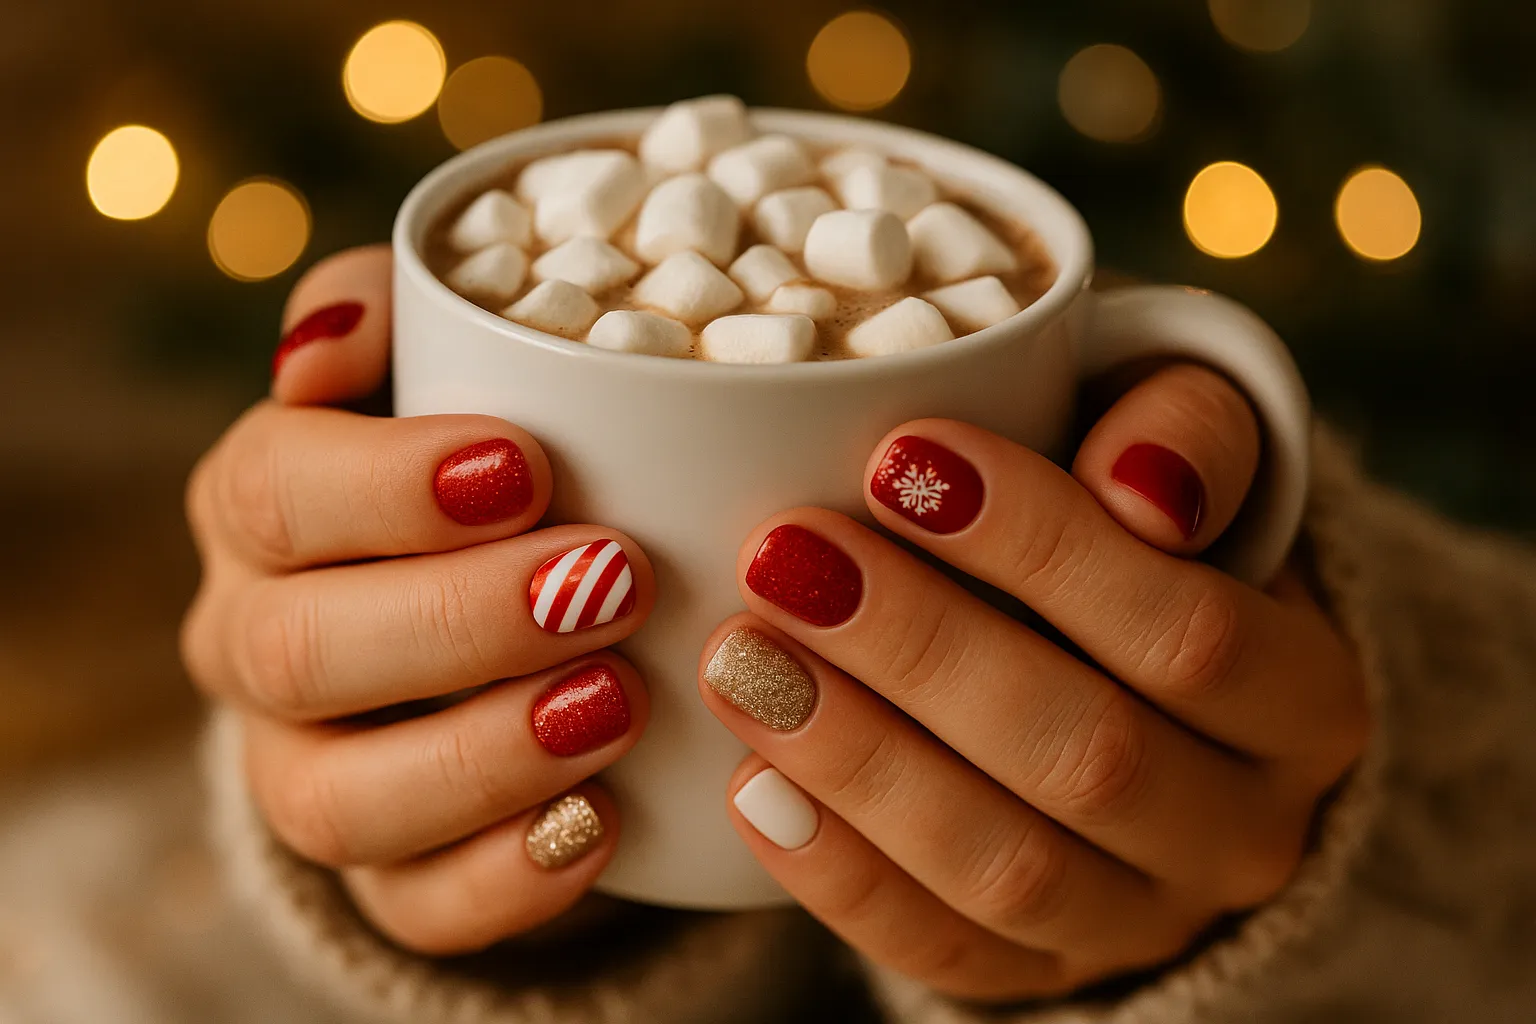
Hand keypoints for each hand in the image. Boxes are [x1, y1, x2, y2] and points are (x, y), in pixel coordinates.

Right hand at [183, 247, 655, 953]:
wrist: (472, 615)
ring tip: (616, 702)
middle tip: (610, 582)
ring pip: (343, 801)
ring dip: (483, 757)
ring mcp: (309, 770)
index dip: (389, 487)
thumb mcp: (442, 363)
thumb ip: (400, 314)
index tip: (527, 467)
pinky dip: (505, 877)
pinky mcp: (386, 871)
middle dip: (459, 619)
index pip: (275, 492)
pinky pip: (413, 904)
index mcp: (262, 506)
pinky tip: (603, 823)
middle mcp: (259, 644)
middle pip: (303, 651)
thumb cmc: (475, 461)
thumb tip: (328, 339)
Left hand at [699, 364, 1369, 999]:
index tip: (899, 459)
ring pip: (1004, 867)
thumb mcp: (1194, 458)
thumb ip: (1188, 433)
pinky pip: (938, 948)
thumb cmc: (1138, 546)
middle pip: (1085, 755)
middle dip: (920, 649)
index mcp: (1306, 704)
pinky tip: (751, 781)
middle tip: (788, 556)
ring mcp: (1138, 921)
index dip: (1041, 548)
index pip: (1188, 634)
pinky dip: (836, 871)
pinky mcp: (1035, 971)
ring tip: (742, 659)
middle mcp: (1241, 833)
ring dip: (859, 760)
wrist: (1131, 689)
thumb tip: (1139, 485)